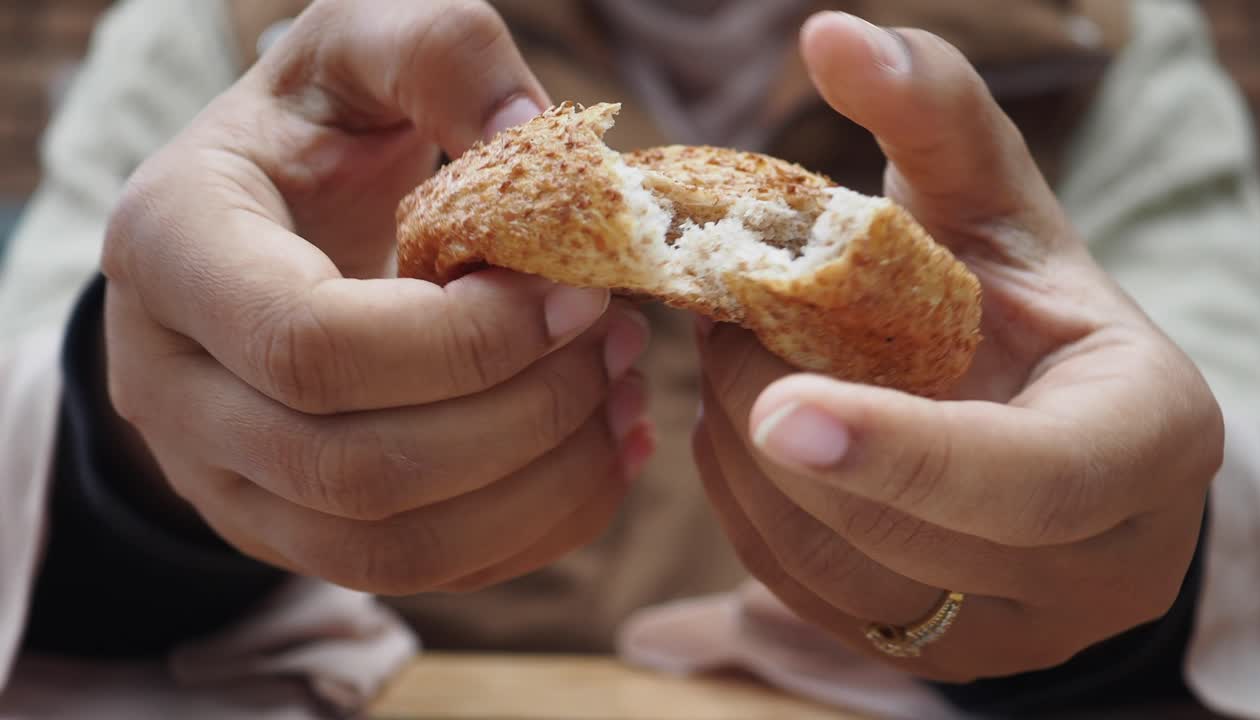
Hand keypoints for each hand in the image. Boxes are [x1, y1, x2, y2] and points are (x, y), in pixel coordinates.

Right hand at [102, 0, 654, 594]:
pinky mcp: (291, 530)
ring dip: (538, 486)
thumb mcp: (356, 51)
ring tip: (622, 401)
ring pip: (391, 546)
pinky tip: (598, 458)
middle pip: (359, 467)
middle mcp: (173, 388)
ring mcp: (226, 479)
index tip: (581, 295)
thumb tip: (539, 144)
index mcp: (175, 252)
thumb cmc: (314, 131)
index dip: (469, 342)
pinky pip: (417, 572)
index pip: (314, 345)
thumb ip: (439, 56)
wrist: (256, 226)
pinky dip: (530, 529)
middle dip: (523, 417)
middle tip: (619, 343)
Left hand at [695, 13, 1221, 681]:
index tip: (777, 404)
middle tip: (720, 335)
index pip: (1028, 479)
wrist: (1051, 420)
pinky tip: (745, 436)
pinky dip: (749, 515)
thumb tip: (831, 35)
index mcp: (1141, 441)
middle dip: (782, 432)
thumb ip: (935, 119)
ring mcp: (1014, 628)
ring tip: (731, 373)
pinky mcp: (935, 654)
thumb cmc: (1025, 305)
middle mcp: (1094, 562)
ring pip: (840, 583)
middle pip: (908, 535)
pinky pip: (807, 605)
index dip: (900, 449)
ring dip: (749, 472)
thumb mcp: (1000, 208)